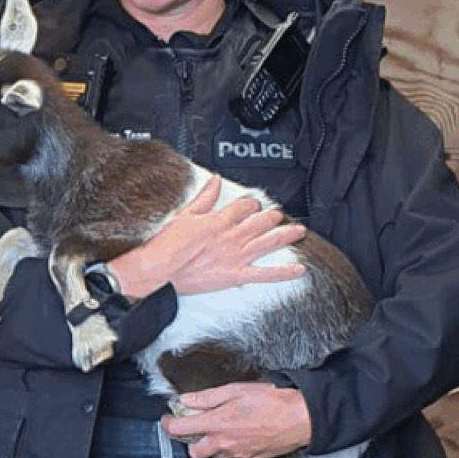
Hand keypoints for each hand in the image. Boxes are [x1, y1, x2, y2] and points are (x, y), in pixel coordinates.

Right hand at [109, 179, 305, 299]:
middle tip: (279, 215)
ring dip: (285, 235)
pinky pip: (264, 274)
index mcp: (219, 220)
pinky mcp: (235, 275)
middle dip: (272, 217)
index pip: (244, 207)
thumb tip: (215, 182)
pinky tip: (298, 269)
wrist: (160, 270)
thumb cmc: (167, 245)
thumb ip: (204, 199)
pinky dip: (282, 272)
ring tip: (299, 231)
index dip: (252, 204)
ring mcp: (236, 256)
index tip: (254, 204)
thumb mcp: (185, 215)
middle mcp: (231, 236)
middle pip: (260, 222)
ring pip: (267, 242)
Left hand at [160, 381, 312, 457]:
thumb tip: (186, 400)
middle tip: (195, 427)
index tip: (168, 419)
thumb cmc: (272, 401)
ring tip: (221, 428)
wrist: (300, 417)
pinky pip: (232, 456)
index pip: (179, 430)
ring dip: (211, 444)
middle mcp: (224, 443)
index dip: (168, 425)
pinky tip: (239, 433)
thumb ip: (207, 398)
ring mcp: (237, 454)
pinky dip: (230, 447)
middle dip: (190, 440)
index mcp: (216, 424)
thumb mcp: (236, 390)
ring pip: (214, 455)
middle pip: (194, 452)